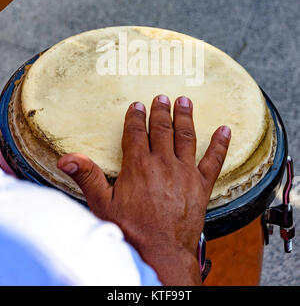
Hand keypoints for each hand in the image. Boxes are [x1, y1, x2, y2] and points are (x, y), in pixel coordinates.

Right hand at [58, 95, 230, 285]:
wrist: (161, 253)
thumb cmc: (131, 231)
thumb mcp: (102, 204)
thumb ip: (87, 177)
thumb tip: (67, 158)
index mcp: (139, 166)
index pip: (137, 133)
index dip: (136, 117)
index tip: (137, 105)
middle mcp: (163, 163)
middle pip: (162, 129)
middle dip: (161, 111)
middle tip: (162, 96)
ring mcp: (185, 173)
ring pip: (186, 137)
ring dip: (185, 117)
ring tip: (185, 101)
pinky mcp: (202, 185)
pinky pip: (214, 160)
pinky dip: (220, 144)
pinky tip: (225, 130)